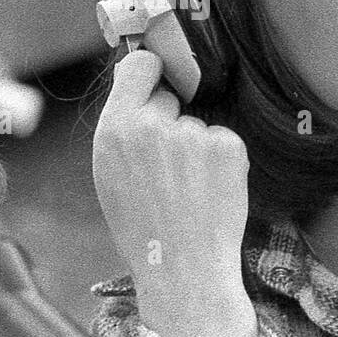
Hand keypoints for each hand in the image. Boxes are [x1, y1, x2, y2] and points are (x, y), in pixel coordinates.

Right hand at [92, 50, 250, 304]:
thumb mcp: (110, 173)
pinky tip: (209, 192)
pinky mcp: (227, 146)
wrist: (182, 270)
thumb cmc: (142, 227)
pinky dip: (220, 162)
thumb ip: (122, 128)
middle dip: (171, 121)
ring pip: (196, 126)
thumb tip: (136, 76)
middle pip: (170, 98)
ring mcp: (192, 134)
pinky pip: (222, 140)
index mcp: (115, 129)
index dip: (150, 74)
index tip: (157, 83)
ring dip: (196, 149)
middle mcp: (151, 125)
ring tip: (188, 191)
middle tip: (168, 168)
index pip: (140, 66)